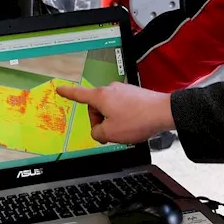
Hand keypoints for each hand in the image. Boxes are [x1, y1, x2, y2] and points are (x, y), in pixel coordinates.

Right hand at [56, 83, 174, 144]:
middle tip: (110, 134)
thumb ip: (97, 133)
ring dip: (113, 120)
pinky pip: (122, 107)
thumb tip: (98, 131)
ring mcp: (123, 91)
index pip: (78, 94)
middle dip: (100, 121)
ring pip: (110, 108)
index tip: (59, 88)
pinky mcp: (134, 94)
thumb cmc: (137, 120)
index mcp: (100, 96)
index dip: (67, 93)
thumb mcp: (110, 134)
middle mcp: (111, 90)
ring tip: (125, 130)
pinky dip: (124, 117)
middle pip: (96, 107)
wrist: (163, 112)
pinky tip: (133, 125)